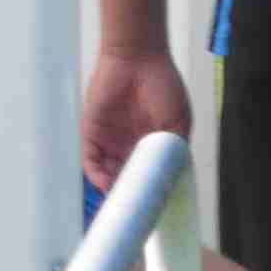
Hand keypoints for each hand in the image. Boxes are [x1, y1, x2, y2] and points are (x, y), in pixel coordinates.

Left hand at [81, 47, 193, 193]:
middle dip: (129, 194)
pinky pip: (90, 161)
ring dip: (112, 189)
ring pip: (108, 173)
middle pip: (127, 177)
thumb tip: (171, 178)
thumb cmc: (163, 86)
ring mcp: (110, 140)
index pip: (148, 173)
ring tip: (120, 203)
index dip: (150, 189)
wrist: (137, 59)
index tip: (154, 205)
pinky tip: (105, 185)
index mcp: (151, 143)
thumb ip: (174, 150)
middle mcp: (129, 145)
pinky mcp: (91, 134)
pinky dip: (96, 175)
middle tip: (135, 210)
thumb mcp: (179, 122)